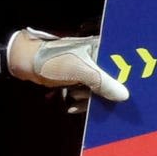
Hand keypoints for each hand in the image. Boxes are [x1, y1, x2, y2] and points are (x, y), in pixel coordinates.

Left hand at [5, 28, 129, 102]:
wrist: (26, 63)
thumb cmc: (54, 60)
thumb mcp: (80, 70)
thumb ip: (103, 82)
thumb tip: (124, 96)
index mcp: (102, 47)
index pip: (122, 63)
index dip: (127, 78)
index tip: (130, 93)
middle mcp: (98, 58)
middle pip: (113, 80)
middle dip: (106, 93)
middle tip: (99, 100)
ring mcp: (88, 70)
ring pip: (100, 90)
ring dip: (89, 99)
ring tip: (75, 97)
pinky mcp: (78, 80)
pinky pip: (88, 94)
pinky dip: (82, 102)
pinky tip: (72, 107)